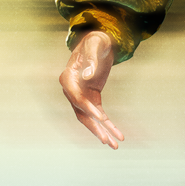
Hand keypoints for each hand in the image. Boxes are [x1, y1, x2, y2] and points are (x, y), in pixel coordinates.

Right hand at [59, 31, 123, 147]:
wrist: (99, 42)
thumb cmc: (95, 41)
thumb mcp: (95, 44)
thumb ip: (91, 58)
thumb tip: (87, 75)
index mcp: (68, 77)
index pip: (76, 98)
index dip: (87, 108)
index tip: (102, 117)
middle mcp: (71, 90)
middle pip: (82, 113)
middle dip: (95, 128)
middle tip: (107, 140)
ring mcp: (81, 96)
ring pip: (89, 118)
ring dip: (101, 131)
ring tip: (114, 144)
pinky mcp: (91, 98)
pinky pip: (98, 114)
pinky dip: (107, 124)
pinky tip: (116, 134)